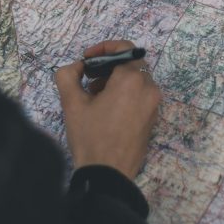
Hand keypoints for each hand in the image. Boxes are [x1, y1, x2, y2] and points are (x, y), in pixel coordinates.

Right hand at [53, 40, 160, 178]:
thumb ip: (69, 75)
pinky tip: (106, 108)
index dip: (103, 48)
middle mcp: (149, 89)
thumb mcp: (72, 103)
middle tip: (88, 77)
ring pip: (136, 80)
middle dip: (108, 66)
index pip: (124, 48)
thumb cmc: (90, 137)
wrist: (108, 174)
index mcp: (132, 80)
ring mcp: (154, 105)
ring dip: (115, 80)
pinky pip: (141, 95)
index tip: (87, 59)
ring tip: (94, 95)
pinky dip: (125, 93)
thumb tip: (77, 67)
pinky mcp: (153, 118)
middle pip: (131, 64)